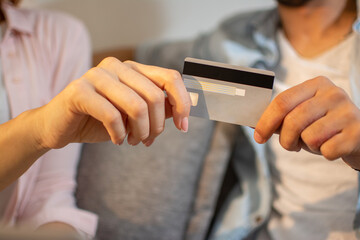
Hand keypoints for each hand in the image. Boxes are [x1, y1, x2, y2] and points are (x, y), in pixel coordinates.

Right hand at [37, 57, 190, 148]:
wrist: (59, 126)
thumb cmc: (100, 120)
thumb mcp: (134, 115)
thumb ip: (156, 108)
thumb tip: (183, 111)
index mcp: (133, 69)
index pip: (170, 78)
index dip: (182, 103)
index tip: (183, 126)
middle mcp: (117, 67)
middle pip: (155, 96)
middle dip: (157, 126)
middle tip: (147, 141)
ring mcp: (96, 75)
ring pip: (137, 106)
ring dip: (140, 132)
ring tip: (133, 141)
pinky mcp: (79, 90)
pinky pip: (112, 116)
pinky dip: (119, 135)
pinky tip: (116, 140)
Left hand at [254, 76, 359, 168]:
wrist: (359, 135)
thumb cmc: (324, 125)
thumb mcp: (302, 117)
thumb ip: (279, 119)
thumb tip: (251, 124)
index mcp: (316, 84)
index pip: (282, 101)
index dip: (265, 121)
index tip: (258, 137)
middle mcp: (333, 93)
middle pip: (293, 120)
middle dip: (285, 140)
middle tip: (291, 146)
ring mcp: (348, 112)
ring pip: (309, 137)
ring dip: (308, 146)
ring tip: (318, 141)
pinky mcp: (357, 132)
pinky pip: (327, 150)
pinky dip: (325, 154)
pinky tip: (333, 146)